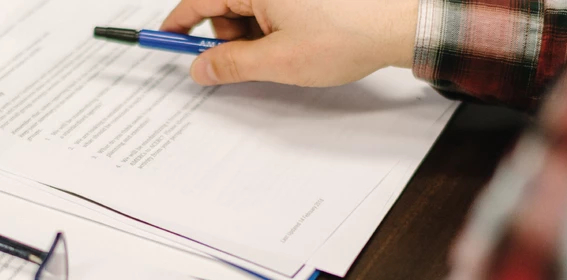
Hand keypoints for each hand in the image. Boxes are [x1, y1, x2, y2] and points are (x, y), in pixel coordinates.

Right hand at [160, 0, 418, 86]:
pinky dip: (273, 27)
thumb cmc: (348, 34)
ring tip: (281, 55)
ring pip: (251, 7)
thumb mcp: (279, 60)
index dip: (181, 23)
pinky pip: (273, 6)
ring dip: (253, 35)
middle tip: (241, 62)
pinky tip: (294, 45)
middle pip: (225, 3)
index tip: (168, 39)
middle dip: (226, 35)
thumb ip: (231, 64)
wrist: (399, 25)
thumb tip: (202, 67)